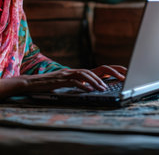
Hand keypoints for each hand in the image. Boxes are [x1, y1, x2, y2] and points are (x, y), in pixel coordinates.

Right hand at [0, 65, 126, 99]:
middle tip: (123, 78)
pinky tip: (88, 90)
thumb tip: (93, 88)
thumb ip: (81, 85)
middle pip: (98, 68)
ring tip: (104, 88)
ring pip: (87, 74)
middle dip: (112, 72)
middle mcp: (77, 71)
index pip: (101, 69)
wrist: (32, 83)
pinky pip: (74, 81)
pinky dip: (82, 85)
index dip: (114, 70)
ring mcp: (69, 74)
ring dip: (97, 81)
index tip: (126, 73)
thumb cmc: (51, 85)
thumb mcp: (69, 85)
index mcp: (80, 73)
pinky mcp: (61, 79)